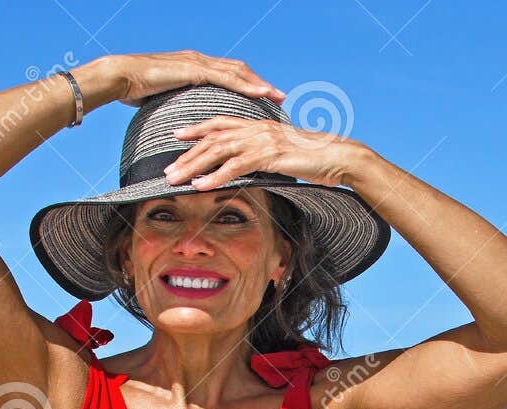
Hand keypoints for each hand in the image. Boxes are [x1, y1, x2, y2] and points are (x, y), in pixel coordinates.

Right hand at [109, 51, 285, 106]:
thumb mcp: (165, 98)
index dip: (246, 83)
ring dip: (259, 84)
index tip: (264, 95)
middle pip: (238, 70)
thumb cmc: (136, 90)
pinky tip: (260, 93)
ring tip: (277, 96)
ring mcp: (197, 63)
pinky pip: (226, 78)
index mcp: (194, 66)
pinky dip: (246, 85)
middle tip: (279, 96)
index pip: (227, 73)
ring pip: (237, 72)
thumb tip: (186, 122)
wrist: (120, 77)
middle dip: (259, 83)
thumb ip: (179, 104)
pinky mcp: (193, 70)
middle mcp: (199, 60)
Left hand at [163, 117, 369, 189]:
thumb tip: (257, 163)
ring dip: (194, 166)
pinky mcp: (269, 156)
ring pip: (218, 151)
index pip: (221, 123)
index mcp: (259, 125)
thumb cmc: (317, 158)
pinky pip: (235, 167)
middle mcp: (257, 129)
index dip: (197, 128)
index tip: (177, 135)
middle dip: (187, 154)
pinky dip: (215, 177)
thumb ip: (268, 154)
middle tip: (167, 168)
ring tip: (175, 179)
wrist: (339, 157)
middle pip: (213, 138)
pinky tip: (200, 186)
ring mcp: (262, 141)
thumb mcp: (286, 153)